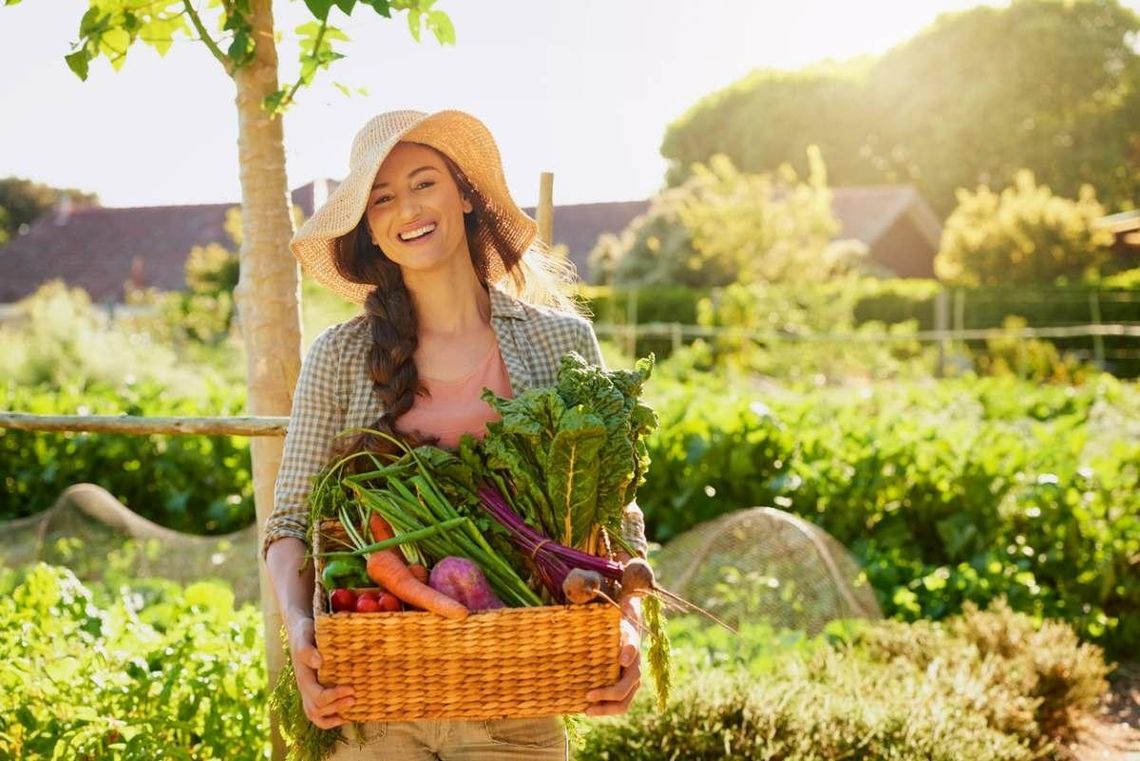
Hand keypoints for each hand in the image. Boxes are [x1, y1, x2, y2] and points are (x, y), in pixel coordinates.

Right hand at [287, 616, 355, 729]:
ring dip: (333, 714)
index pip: (318, 696)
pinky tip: (341, 717)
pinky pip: (315, 713)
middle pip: (317, 708)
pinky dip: (327, 720)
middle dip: (337, 705)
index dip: (334, 696)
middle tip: (354, 697)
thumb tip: (318, 662)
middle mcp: (304, 687)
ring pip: (315, 714)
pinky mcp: (312, 691)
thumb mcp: (305, 636)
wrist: (300, 631)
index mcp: (303, 677)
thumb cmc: (305, 633)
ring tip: (351, 707)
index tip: (350, 689)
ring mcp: (307, 691)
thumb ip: (308, 649)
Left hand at [584, 594, 641, 715]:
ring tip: (587, 710)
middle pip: (628, 685)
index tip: (621, 659)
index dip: (628, 652)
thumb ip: (621, 608)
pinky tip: (587, 710)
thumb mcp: (616, 615)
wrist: (623, 634)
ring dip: (606, 708)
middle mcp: (635, 665)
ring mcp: (631, 681)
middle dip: (609, 692)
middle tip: (588, 695)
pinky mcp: (624, 691)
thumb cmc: (614, 624)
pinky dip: (604, 710)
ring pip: (624, 702)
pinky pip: (618, 705)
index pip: (633, 647)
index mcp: (631, 643)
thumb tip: (626, 602)